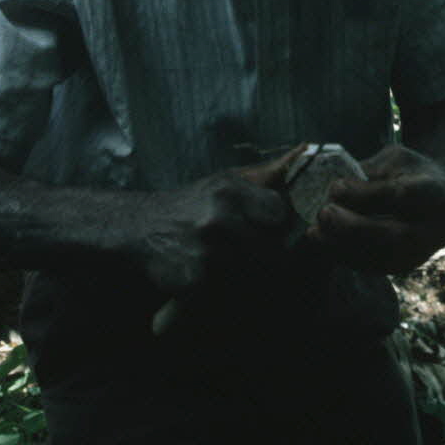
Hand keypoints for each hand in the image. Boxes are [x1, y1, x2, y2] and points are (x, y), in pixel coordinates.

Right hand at [135, 144, 305, 294]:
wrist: (138, 228)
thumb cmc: (192, 203)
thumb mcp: (225, 181)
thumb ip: (266, 174)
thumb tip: (306, 151)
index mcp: (231, 191)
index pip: (278, 213)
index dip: (277, 224)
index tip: (269, 229)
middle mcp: (219, 219)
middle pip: (271, 249)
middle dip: (267, 256)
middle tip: (254, 255)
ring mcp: (206, 252)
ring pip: (252, 274)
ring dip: (247, 275)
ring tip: (231, 265)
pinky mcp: (193, 281)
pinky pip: (228, 293)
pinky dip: (225, 291)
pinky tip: (214, 278)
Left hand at [306, 144, 444, 274]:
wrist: (443, 205)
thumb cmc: (413, 175)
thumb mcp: (397, 160)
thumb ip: (369, 172)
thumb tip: (334, 188)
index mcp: (435, 194)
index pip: (403, 196)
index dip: (367, 194)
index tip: (336, 185)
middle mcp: (432, 229)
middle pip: (394, 236)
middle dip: (354, 228)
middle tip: (324, 212)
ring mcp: (418, 253)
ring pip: (379, 258)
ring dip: (342, 246)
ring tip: (315, 230)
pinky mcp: (402, 266)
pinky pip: (371, 267)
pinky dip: (343, 255)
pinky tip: (322, 240)